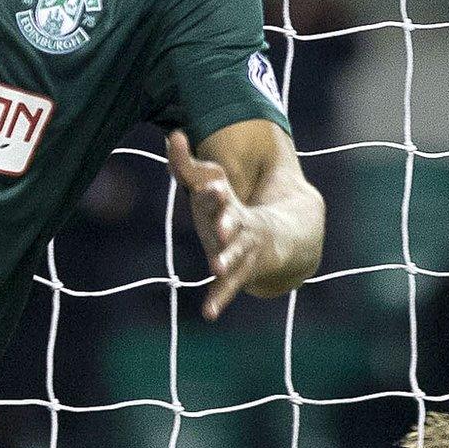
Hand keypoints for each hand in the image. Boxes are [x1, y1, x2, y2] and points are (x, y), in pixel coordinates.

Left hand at [167, 129, 275, 320]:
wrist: (275, 237)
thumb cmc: (228, 208)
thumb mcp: (207, 186)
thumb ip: (185, 164)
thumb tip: (173, 134)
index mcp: (226, 202)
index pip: (219, 194)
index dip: (214, 191)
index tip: (211, 183)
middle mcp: (237, 225)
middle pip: (233, 223)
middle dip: (227, 223)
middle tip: (221, 228)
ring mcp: (242, 250)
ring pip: (236, 255)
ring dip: (227, 259)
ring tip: (217, 265)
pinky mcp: (242, 273)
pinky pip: (229, 288)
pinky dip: (218, 299)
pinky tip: (208, 313)